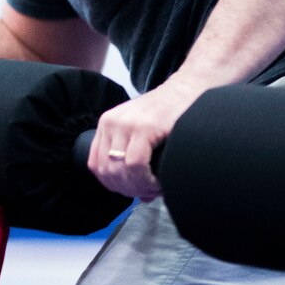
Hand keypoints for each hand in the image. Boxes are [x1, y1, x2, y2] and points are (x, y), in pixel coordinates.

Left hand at [86, 74, 208, 200]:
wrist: (189, 89)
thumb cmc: (170, 114)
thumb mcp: (143, 133)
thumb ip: (136, 161)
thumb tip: (141, 196)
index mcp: (107, 124)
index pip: (96, 166)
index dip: (114, 186)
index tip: (134, 191)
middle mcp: (111, 122)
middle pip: (108, 172)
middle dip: (128, 190)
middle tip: (148, 193)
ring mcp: (126, 123)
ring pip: (121, 171)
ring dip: (138, 187)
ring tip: (156, 188)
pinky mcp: (145, 127)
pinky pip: (135, 165)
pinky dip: (146, 180)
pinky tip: (159, 182)